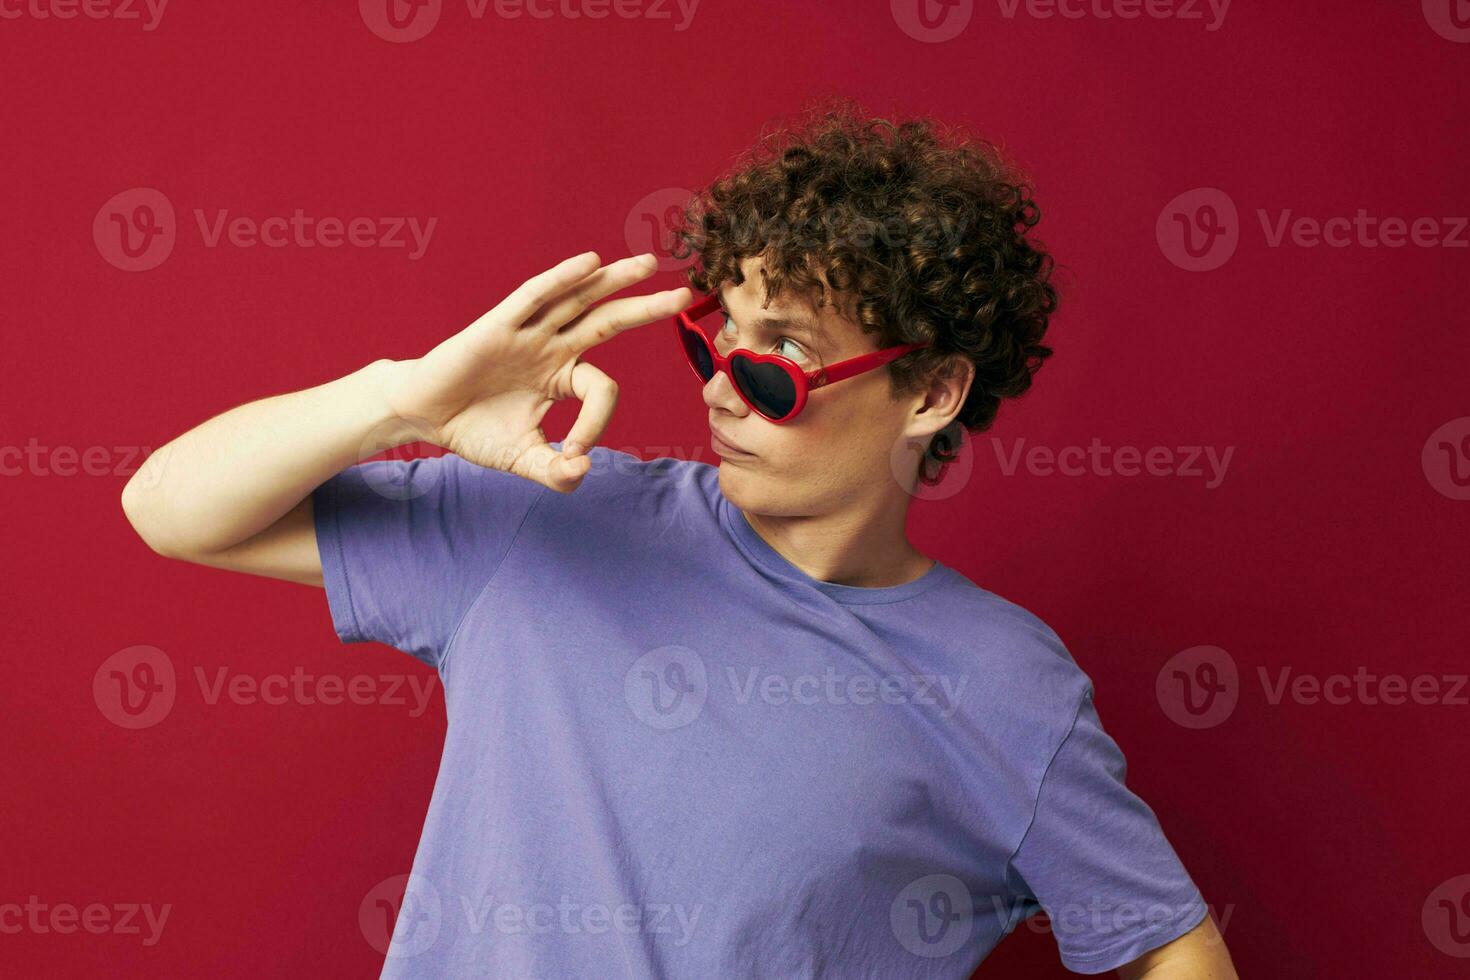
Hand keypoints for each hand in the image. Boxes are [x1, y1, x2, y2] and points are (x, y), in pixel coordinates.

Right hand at [381, 251, 691, 491]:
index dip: (598, 421)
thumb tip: (583, 470)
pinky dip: (561, 278)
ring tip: (649, 264)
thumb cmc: (474, 431)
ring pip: (579, 300)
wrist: (423, 417)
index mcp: (563, 376)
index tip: (575, 452)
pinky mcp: (497, 326)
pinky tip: (589, 263)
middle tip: (685, 295)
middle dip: (647, 308)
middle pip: (609, 321)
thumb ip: (555, 471)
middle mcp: (552, 347)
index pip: (602, 387)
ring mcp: (528, 333)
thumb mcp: (523, 459)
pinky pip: (534, 296)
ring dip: (613, 280)